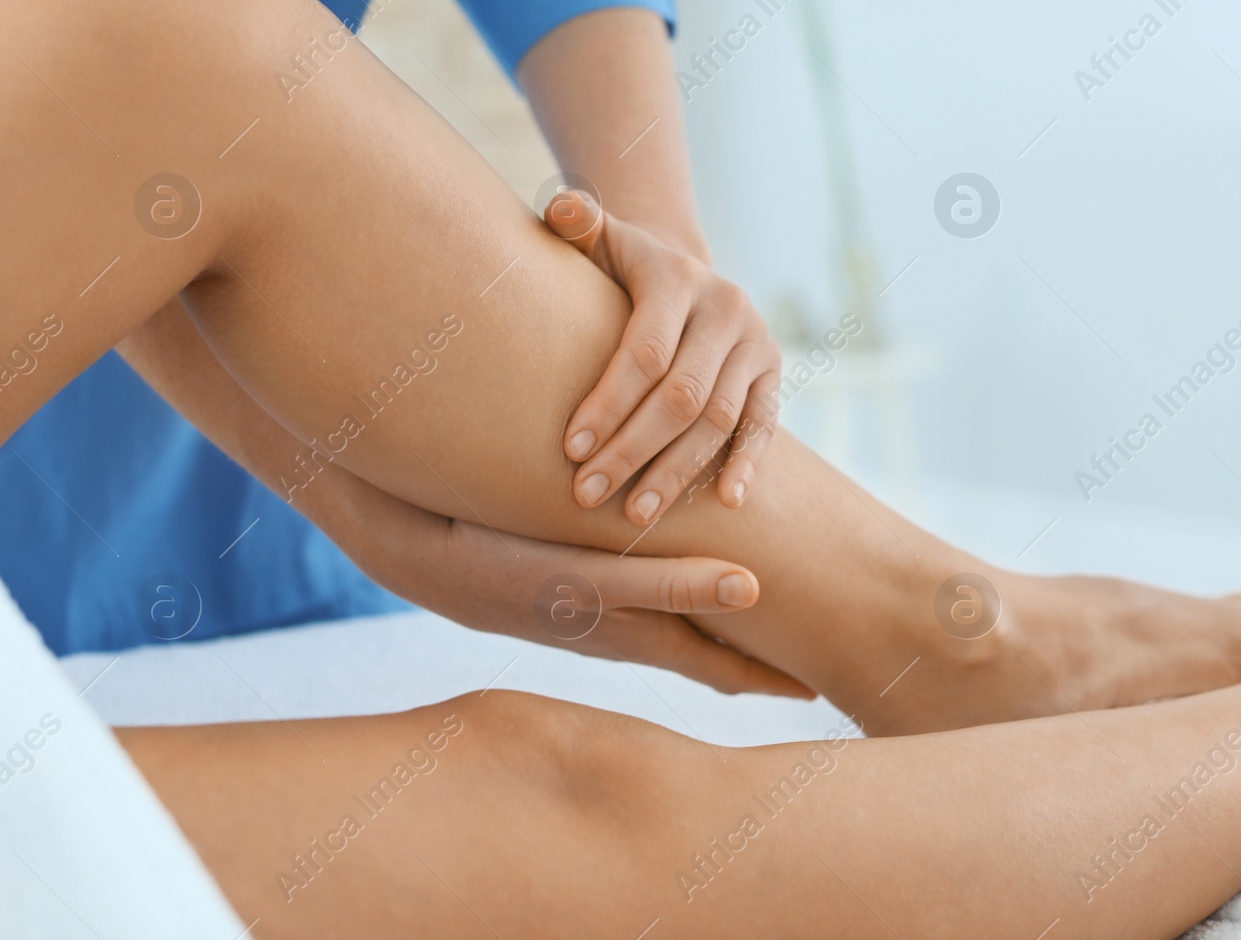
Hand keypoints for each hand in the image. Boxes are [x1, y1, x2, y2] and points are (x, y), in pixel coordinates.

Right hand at [350, 486, 811, 698]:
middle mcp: (620, 632)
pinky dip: (673, 595)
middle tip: (808, 662)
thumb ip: (673, 586)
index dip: (771, 681)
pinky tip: (670, 572)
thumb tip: (755, 591)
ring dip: (714, 629)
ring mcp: (591, 613)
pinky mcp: (567, 584)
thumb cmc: (509, 566)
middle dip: (753, 660)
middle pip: (704, 654)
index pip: (721, 670)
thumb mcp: (594, 580)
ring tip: (755, 619)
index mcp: (638, 637)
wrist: (419, 553)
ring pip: (672, 626)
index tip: (821, 688)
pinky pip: (638, 596)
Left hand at [542, 190, 779, 526]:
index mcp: (679, 277)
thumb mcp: (599, 241)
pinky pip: (763, 425)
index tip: (570, 449)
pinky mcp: (774, 374)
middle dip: (632, 449)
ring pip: (719, 420)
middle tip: (587, 495)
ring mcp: (756, 343)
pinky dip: (747, 465)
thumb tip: (560, 207)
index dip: (609, 403)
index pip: (644, 351)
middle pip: (682, 395)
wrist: (683, 274)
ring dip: (677, 471)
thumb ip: (575, 222)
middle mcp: (726, 308)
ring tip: (634, 515)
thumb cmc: (619, 271)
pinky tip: (726, 504)